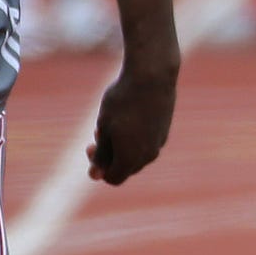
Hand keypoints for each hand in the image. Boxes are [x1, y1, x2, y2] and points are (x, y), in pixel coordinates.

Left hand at [87, 65, 176, 183]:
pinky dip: (135, 137)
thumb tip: (94, 176)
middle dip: (110, 157)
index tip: (90, 146)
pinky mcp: (164, 131)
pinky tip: (128, 117)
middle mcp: (148, 155)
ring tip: (111, 122)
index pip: (113, 178)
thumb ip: (101, 153)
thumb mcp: (104, 126)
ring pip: (137, 156)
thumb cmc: (122, 101)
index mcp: (131, 158)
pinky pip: (147, 144)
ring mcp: (159, 143)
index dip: (99, 168)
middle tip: (96, 134)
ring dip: (122, 146)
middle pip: (126, 169)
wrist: (152, 76)